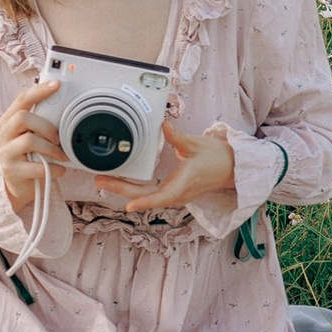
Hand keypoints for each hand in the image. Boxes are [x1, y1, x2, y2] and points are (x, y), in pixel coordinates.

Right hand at [0, 81, 63, 214]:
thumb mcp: (35, 136)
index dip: (40, 90)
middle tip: (57, 138)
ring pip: (29, 141)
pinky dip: (53, 169)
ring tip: (61, 156)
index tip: (57, 85)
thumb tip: (68, 108)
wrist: (20, 185)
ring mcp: (5, 153)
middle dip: (46, 126)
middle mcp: (4, 134)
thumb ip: (43, 122)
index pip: (22, 99)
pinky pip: (36, 167)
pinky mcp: (12, 171)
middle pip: (23, 117)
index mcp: (10, 120)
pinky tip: (59, 169)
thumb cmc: (31, 156)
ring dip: (52, 149)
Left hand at [102, 118, 235, 212]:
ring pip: (147, 198)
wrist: (231, 168)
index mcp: (184, 184)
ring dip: (126, 190)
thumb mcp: (196, 144)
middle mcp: (178, 194)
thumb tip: (164, 126)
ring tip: (105, 180)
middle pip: (146, 197)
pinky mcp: (174, 193)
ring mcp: (176, 196)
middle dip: (121, 189)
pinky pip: (152, 195)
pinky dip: (136, 190)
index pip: (162, 197)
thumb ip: (177, 137)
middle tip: (100, 180)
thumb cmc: (217, 157)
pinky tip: (124, 183)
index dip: (145, 202)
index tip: (129, 205)